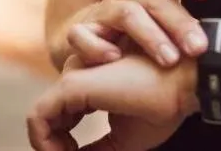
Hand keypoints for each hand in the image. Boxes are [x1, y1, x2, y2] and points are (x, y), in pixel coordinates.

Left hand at [26, 53, 198, 150]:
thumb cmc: (161, 105)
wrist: (183, 82)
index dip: (63, 145)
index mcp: (92, 87)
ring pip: (40, 118)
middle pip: (50, 118)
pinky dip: (43, 143)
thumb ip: (98, 150)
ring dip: (48, 147)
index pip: (62, 117)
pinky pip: (38, 118)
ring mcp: (73, 79)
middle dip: (55, 147)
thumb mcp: (124, 138)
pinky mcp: (71, 85)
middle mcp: (79, 78)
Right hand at [67, 0, 213, 68]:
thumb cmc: (146, 34)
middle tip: (199, 47)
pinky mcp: (82, 31)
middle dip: (178, 22)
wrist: (96, 43)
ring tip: (169, 59)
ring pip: (126, 13)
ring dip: (149, 35)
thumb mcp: (170, 25)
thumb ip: (194, 27)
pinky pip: (83, 35)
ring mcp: (103, 8)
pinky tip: (115, 58)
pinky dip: (97, 46)